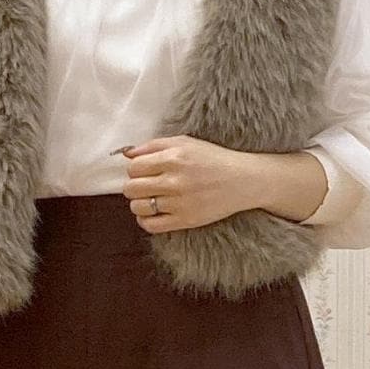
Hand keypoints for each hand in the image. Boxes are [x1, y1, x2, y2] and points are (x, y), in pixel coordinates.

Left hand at [115, 134, 262, 230]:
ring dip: (139, 203)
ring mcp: (179, 202)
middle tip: (146, 186)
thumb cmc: (213, 159)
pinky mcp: (185, 220)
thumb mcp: (185, 142)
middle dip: (134, 186)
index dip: (135, 170)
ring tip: (150, 199)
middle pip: (131, 188)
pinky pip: (151, 225)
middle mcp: (175, 181)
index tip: (144, 172)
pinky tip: (152, 213)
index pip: (134, 167)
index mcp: (173, 158)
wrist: (242, 180)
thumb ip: (154, 145)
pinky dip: (145, 221)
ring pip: (137, 207)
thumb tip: (127, 153)